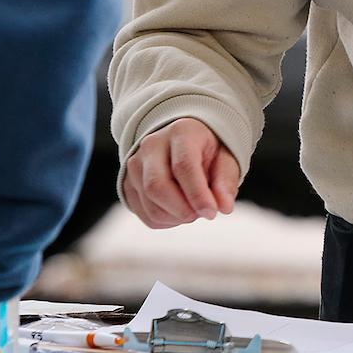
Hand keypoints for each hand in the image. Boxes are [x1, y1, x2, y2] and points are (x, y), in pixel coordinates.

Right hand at [123, 116, 242, 227]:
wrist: (182, 142)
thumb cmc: (207, 151)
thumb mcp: (225, 158)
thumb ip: (226, 181)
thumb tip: (224, 207)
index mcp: (181, 132)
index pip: (183, 166)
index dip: (197, 195)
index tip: (212, 213)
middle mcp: (152, 145)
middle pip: (157, 186)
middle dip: (182, 210)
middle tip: (202, 214)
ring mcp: (135, 164)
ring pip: (149, 203)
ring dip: (175, 217)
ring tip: (193, 209)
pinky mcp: (127, 183)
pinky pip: (143, 213)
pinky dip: (165, 221)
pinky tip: (179, 210)